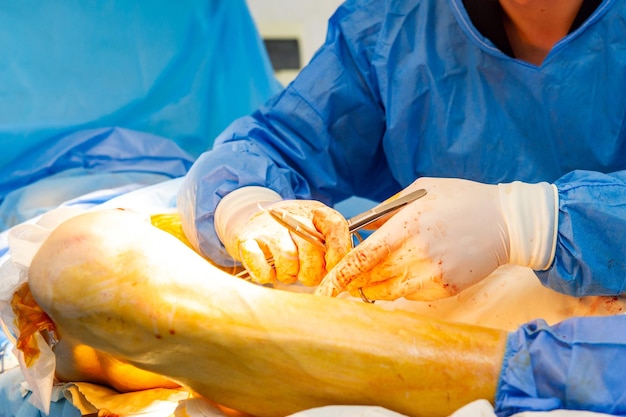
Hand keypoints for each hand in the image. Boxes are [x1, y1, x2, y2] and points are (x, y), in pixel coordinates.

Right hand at [222, 196, 351, 286]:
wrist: (256, 220)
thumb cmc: (295, 232)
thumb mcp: (319, 231)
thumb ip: (334, 246)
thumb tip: (342, 270)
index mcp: (316, 212)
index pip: (335, 226)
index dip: (338, 252)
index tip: (333, 268)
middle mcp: (291, 215)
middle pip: (311, 250)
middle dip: (312, 272)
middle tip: (306, 274)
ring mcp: (267, 228)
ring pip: (287, 260)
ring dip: (289, 274)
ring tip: (287, 269)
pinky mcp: (246, 241)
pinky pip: (262, 269)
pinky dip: (267, 275)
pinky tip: (270, 271)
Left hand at [316, 177, 556, 300]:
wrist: (508, 223)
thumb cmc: (461, 200)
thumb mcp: (422, 190)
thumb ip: (388, 210)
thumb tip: (360, 227)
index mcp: (408, 225)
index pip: (363, 257)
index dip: (340, 275)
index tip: (324, 288)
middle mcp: (418, 253)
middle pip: (371, 278)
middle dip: (353, 281)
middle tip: (343, 280)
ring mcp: (433, 274)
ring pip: (388, 291)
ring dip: (374, 286)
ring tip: (374, 275)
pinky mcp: (446, 289)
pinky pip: (410, 295)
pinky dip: (399, 288)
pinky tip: (405, 272)